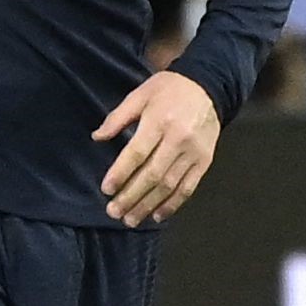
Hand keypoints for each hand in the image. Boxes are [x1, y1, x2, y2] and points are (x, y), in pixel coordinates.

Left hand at [93, 70, 220, 226]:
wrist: (208, 86)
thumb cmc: (168, 90)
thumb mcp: (140, 94)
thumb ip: (118, 117)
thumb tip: (97, 137)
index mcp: (159, 121)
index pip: (137, 153)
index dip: (121, 173)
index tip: (106, 189)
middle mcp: (178, 139)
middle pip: (152, 174)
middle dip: (131, 196)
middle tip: (113, 212)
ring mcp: (193, 152)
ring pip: (169, 185)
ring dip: (148, 205)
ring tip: (130, 219)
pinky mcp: (204, 161)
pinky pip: (188, 187)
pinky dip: (172, 204)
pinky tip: (157, 215)